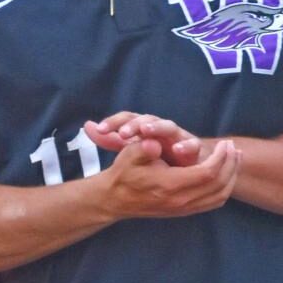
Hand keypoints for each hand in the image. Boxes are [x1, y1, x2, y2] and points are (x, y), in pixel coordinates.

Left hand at [86, 113, 205, 166]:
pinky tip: (177, 149)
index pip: (128, 119)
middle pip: (148, 119)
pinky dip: (186, 146)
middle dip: (135, 124)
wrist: (190, 164)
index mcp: (146, 128)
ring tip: (146, 130)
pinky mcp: (194, 148)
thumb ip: (112, 139)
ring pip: (169, 127)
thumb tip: (88, 125)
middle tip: (123, 132)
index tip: (100, 129)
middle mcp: (162, 128)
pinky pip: (192, 145)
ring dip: (157, 127)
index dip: (114, 122)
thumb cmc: (160, 154)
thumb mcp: (132, 148)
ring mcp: (179, 137)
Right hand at [100, 133, 238, 219]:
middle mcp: (179, 201)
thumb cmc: (124, 173)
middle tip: (233, 147)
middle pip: (219, 185)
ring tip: (235, 157)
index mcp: (169, 185)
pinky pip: (213, 202)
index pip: (207, 173)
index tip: (225, 143)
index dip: (221, 157)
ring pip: (219, 196)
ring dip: (231, 176)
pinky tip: (226, 172)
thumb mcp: (128, 156)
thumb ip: (143, 149)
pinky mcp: (183, 211)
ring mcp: (182, 209)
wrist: (113, 199)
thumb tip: (154, 144)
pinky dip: (225, 187)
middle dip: (231, 164)